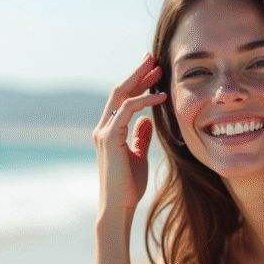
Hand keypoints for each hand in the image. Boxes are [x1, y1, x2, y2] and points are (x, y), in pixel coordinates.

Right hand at [93, 54, 166, 213]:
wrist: (118, 206)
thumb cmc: (128, 186)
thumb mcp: (138, 155)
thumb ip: (140, 137)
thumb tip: (147, 121)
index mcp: (109, 130)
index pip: (122, 99)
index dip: (137, 83)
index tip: (153, 71)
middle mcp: (103, 127)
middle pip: (119, 91)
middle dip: (136, 73)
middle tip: (153, 57)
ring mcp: (104, 132)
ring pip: (120, 96)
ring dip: (139, 80)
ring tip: (158, 69)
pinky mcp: (110, 139)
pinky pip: (127, 111)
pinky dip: (144, 101)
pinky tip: (160, 97)